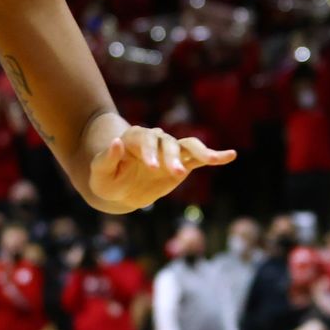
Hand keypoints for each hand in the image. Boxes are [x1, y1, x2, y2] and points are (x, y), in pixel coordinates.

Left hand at [88, 128, 235, 212]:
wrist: (119, 189)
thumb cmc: (106, 180)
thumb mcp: (99, 173)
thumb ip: (106, 159)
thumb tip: (116, 142)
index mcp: (134, 139)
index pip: (144, 139)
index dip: (149, 151)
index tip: (152, 168)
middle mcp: (155, 141)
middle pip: (168, 143)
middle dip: (173, 156)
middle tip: (176, 173)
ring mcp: (170, 151)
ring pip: (187, 146)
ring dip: (199, 153)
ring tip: (212, 159)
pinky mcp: (182, 163)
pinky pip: (200, 158)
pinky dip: (215, 156)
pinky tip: (230, 155)